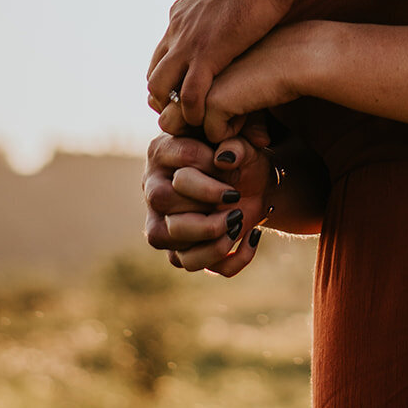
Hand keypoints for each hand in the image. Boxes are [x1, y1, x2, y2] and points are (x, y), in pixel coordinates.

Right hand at [143, 130, 278, 276]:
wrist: (253, 183)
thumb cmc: (240, 157)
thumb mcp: (244, 144)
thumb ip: (235, 145)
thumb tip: (224, 160)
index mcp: (163, 152)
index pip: (176, 164)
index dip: (208, 172)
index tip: (235, 174)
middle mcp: (154, 188)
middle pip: (163, 201)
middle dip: (204, 202)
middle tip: (234, 197)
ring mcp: (162, 223)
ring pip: (166, 239)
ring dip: (209, 237)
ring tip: (237, 221)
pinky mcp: (178, 250)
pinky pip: (191, 263)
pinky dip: (227, 258)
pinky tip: (250, 235)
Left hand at [147, 0, 295, 126]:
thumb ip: (220, 13)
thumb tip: (230, 21)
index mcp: (182, 12)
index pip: (162, 55)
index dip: (172, 78)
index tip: (187, 94)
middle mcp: (177, 26)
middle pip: (154, 74)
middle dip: (166, 98)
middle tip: (187, 115)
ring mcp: (189, 40)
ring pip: (160, 87)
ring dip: (174, 109)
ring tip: (194, 122)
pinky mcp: (207, 54)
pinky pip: (188, 96)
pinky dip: (194, 113)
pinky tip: (207, 121)